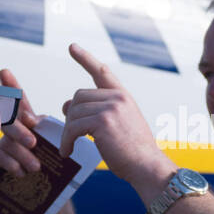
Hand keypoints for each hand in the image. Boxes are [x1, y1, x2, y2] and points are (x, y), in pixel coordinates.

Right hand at [0, 68, 42, 174]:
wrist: (31, 191)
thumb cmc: (42, 166)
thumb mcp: (48, 146)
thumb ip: (47, 131)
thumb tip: (48, 117)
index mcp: (23, 123)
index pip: (18, 103)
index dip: (11, 87)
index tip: (4, 72)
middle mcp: (8, 130)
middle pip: (9, 122)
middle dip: (20, 131)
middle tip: (33, 143)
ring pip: (6, 142)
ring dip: (21, 154)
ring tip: (35, 167)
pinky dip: (11, 164)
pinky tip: (20, 172)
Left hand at [61, 43, 173, 190]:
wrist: (147, 166)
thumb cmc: (133, 152)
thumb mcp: (120, 125)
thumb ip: (98, 111)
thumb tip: (66, 105)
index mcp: (123, 97)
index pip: (102, 72)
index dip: (85, 58)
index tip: (72, 47)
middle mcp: (117, 98)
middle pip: (79, 96)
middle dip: (70, 115)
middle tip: (70, 135)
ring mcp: (111, 108)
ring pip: (73, 112)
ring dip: (67, 132)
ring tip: (69, 147)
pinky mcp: (103, 122)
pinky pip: (73, 127)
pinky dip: (67, 140)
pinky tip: (68, 151)